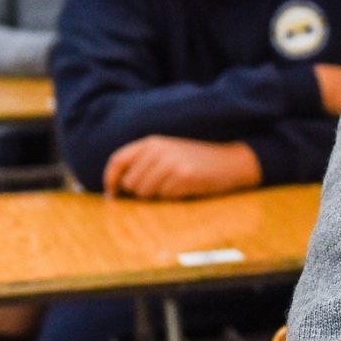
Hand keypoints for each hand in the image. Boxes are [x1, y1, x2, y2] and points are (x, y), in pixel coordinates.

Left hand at [101, 136, 262, 199]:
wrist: (230, 162)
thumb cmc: (195, 162)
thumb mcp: (167, 154)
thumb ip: (143, 164)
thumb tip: (118, 189)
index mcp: (151, 142)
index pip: (118, 160)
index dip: (110, 180)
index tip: (112, 196)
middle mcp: (158, 149)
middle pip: (131, 183)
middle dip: (141, 193)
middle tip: (162, 189)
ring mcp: (171, 162)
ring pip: (146, 193)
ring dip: (158, 196)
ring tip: (175, 186)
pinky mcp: (183, 176)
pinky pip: (165, 197)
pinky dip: (173, 198)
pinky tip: (186, 188)